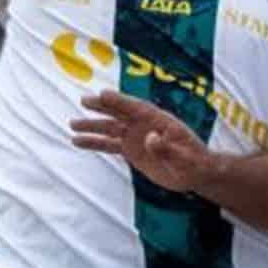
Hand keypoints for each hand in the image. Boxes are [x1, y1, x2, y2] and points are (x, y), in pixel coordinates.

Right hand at [70, 90, 216, 193]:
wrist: (196, 173)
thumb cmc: (195, 163)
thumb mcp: (185, 158)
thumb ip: (167, 148)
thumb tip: (150, 138)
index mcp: (160, 121)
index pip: (137, 108)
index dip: (120, 101)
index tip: (103, 94)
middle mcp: (145, 125)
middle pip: (120, 114)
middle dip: (103, 108)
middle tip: (84, 101)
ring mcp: (136, 137)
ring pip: (111, 129)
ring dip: (92, 126)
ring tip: (72, 124)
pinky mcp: (131, 150)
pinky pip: (109, 145)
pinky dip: (94, 143)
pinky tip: (77, 141)